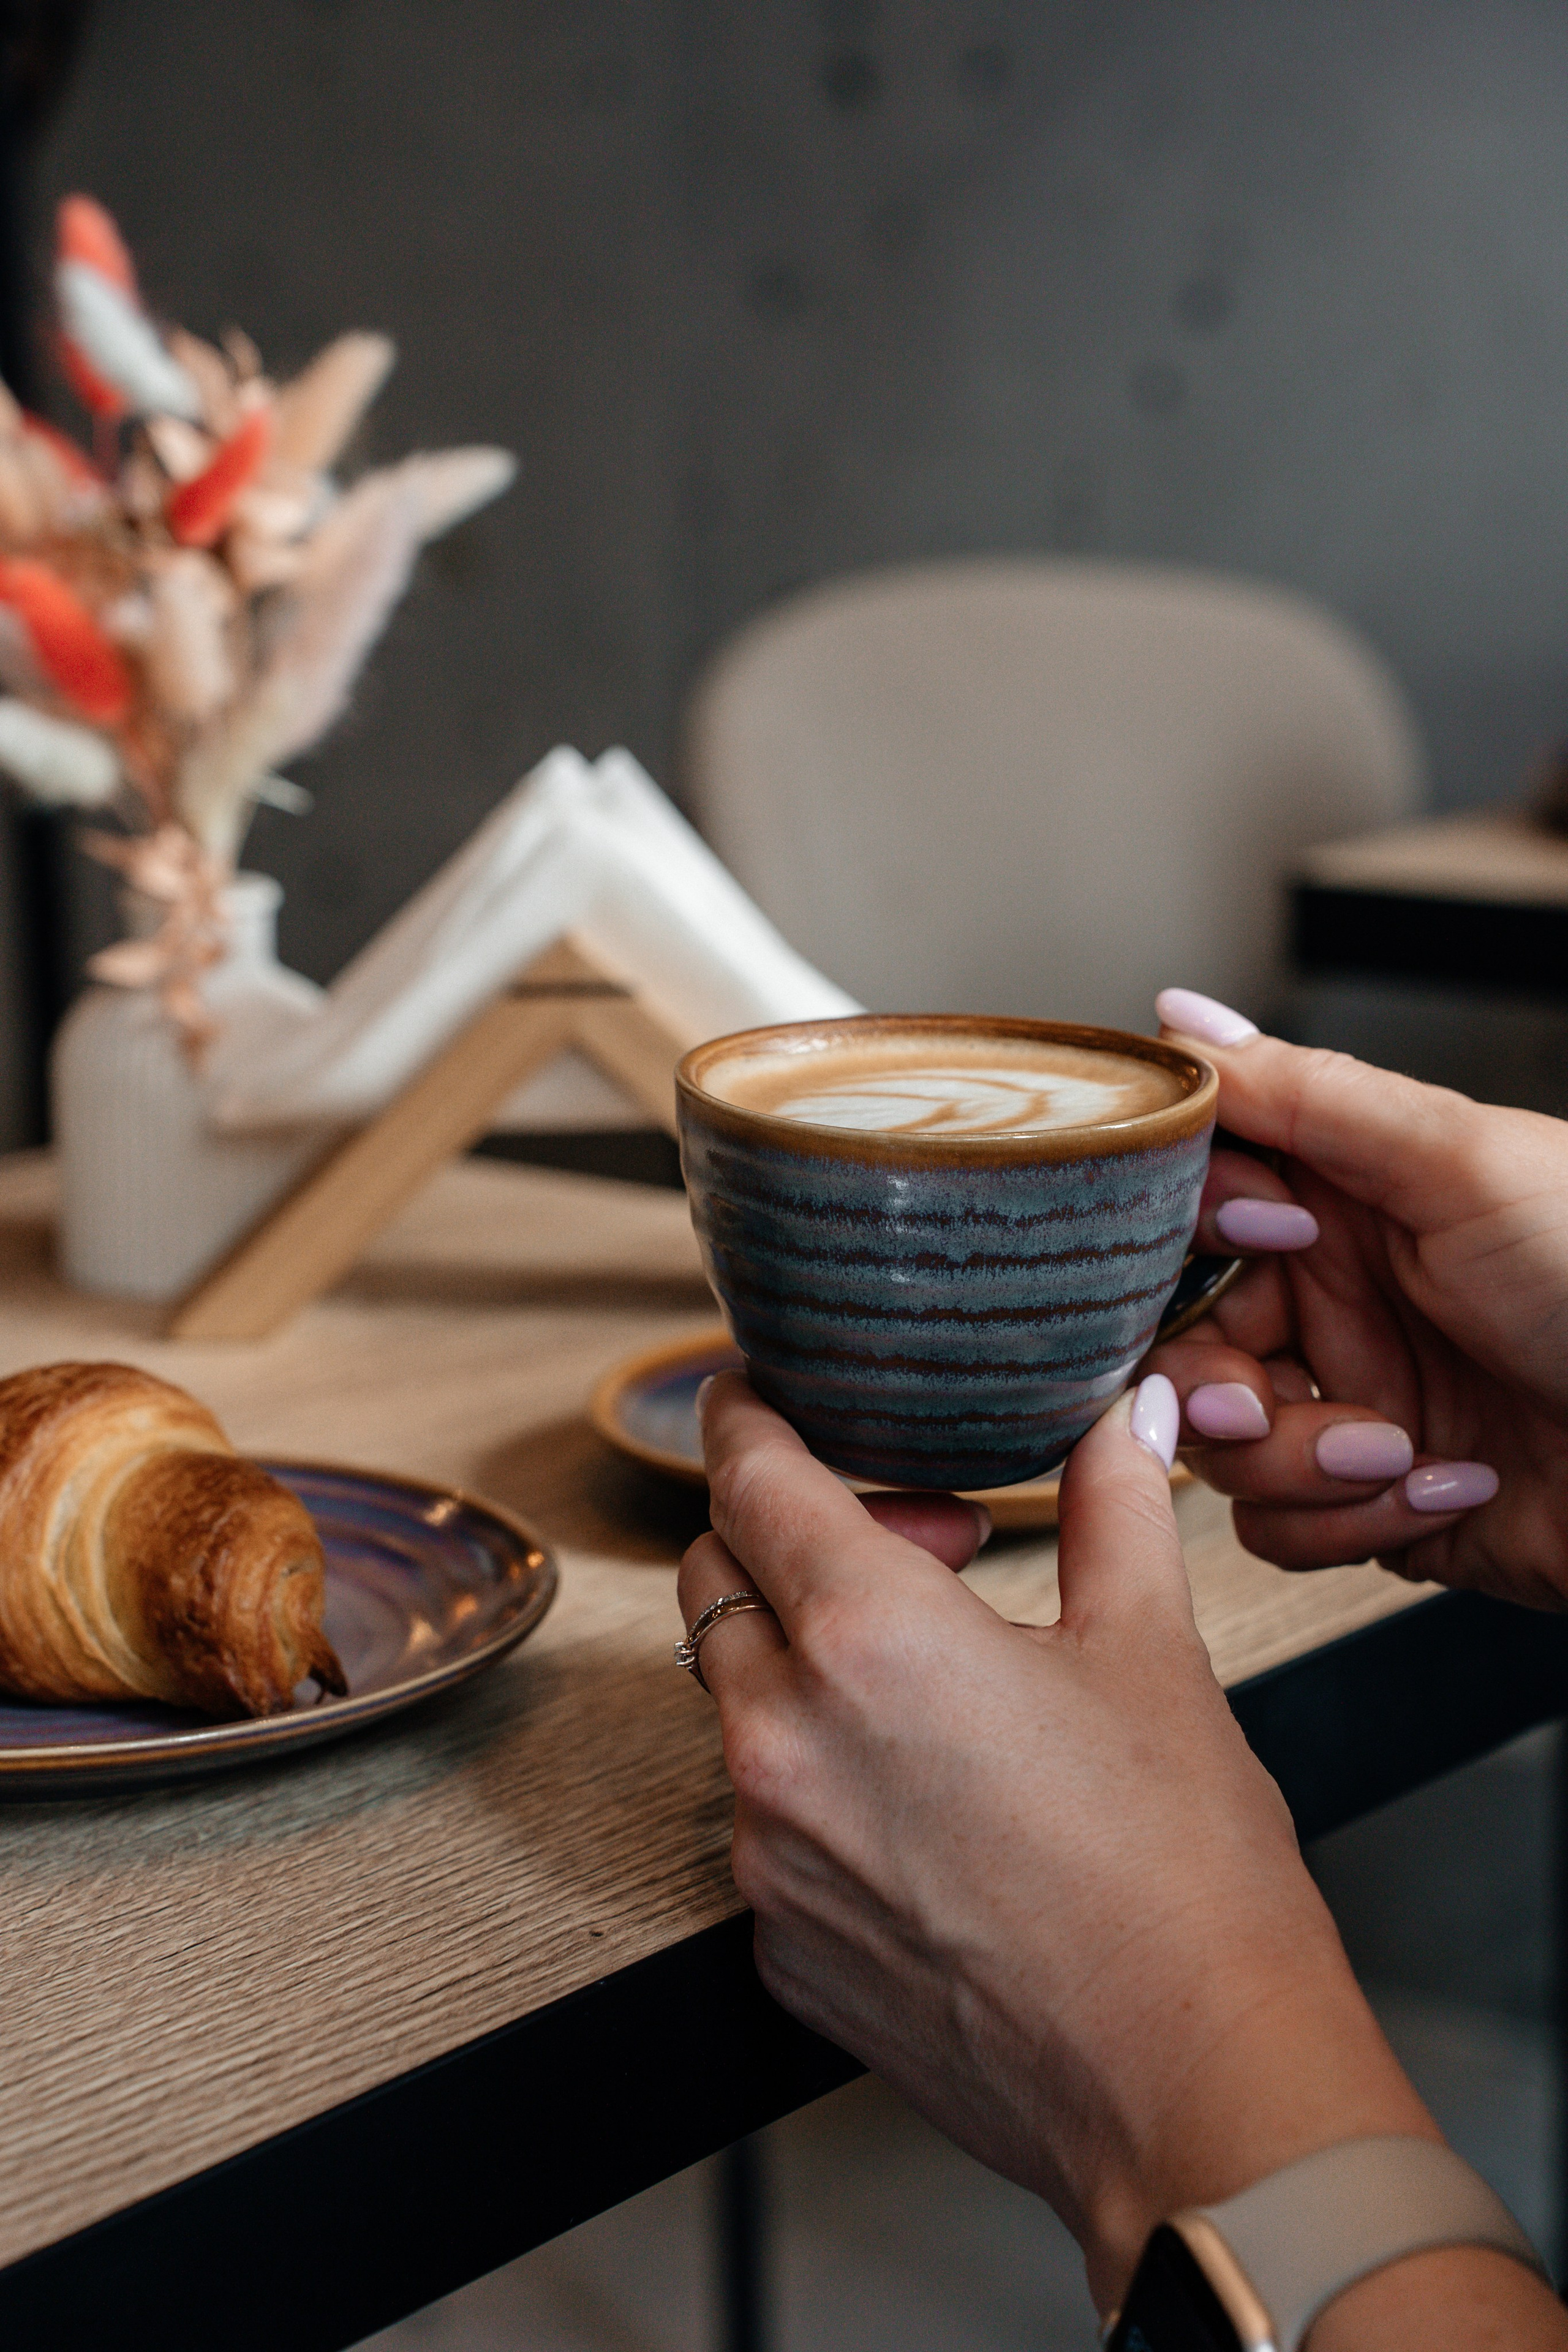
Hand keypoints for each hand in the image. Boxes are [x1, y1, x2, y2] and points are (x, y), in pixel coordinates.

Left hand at [678, 1370, 1430, 2310]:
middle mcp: (784, 1740)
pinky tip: (927, 1797)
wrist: (1197, 2088)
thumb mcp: (1152, 1651)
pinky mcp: (781, 1943)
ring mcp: (768, 1853)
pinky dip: (818, 1779)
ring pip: (734, 1702)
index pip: (750, 1477)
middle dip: (784, 1532)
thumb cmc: (1184, 1879)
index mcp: (867, 1637)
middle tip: (905, 1538)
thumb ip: (1114, 1504)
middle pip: (715, 1578)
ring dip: (802, 1660)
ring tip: (935, 1676)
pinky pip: (764, 1819)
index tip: (750, 1395)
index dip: (745, 1416)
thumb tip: (1127, 1411)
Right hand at [1145, 990, 1567, 1606]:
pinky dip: (1348, 1519)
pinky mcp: (1367, 1500)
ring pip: (1217, 1444)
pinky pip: (1278, 1524)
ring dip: (1297, 1460)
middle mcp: (1332, 1296)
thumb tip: (1179, 1018)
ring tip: (1397, 1447)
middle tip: (1260, 1394)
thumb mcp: (1459, 1162)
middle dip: (1212, 1380)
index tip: (1265, 1243)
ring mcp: (1346, 1399)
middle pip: (1178, 1338)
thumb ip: (1305, 1094)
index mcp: (1344, 1197)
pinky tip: (1443, 1486)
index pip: (1192, 1206)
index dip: (1192, 1234)